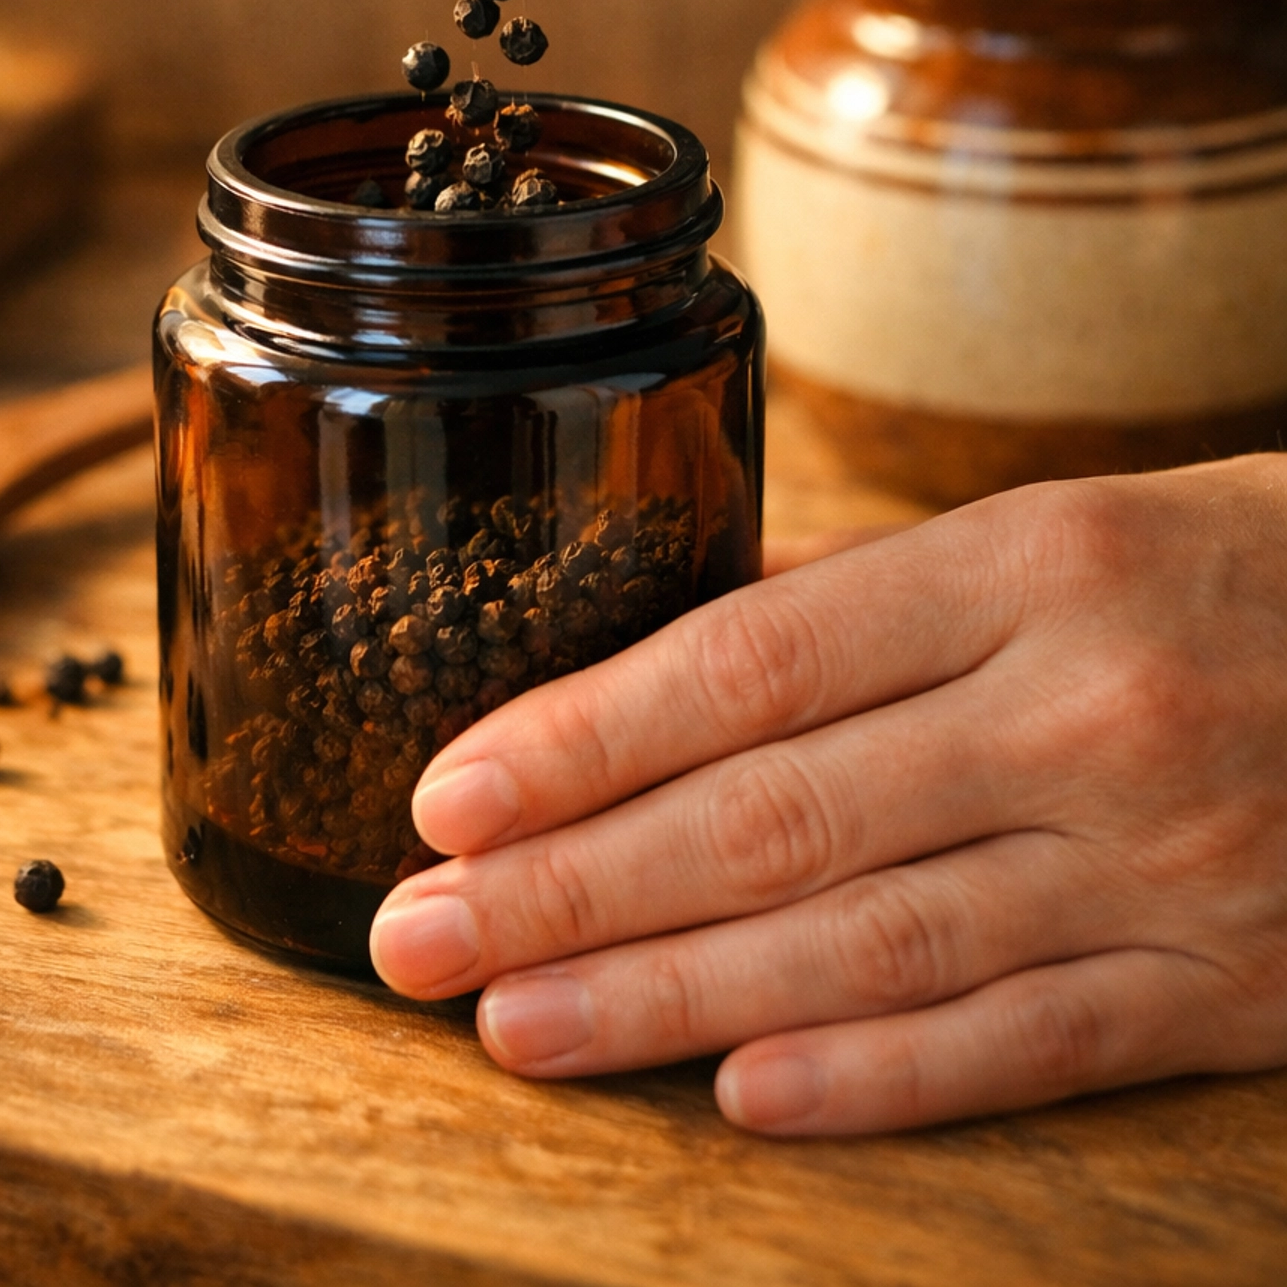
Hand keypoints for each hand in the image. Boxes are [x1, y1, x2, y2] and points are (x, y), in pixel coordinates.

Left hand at [369, 457, 1286, 1134]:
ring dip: (670, 996)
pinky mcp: (1226, 990)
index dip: (587, 739)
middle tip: (418, 938)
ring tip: (519, 1024)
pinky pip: (1022, 1046)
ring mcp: (1160, 863)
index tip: (452, 796)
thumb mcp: (1070, 530)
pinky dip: (872, 1078)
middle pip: (778, 819)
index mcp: (1033, 566)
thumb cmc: (1242, 572)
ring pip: (869, 949)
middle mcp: (1084, 713)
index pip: (756, 664)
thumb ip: (881, 596)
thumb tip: (688, 646)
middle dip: (574, 885)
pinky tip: (732, 1092)